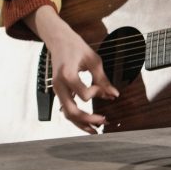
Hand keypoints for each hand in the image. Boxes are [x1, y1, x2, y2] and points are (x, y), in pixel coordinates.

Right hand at [28, 5, 118, 133]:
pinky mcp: (58, 91)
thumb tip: (113, 95)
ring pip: (67, 114)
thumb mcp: (92, 60)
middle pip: (71, 112)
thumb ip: (103, 79)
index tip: (104, 89)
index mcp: (67, 75)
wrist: (58, 40)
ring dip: (81, 124)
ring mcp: (57, 90)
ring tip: (96, 130)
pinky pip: (65, 109)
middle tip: (104, 122)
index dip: (98, 93)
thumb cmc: (75, 47)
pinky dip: (76, 119)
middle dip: (88, 120)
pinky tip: (87, 123)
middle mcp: (59, 85)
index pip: (84, 95)